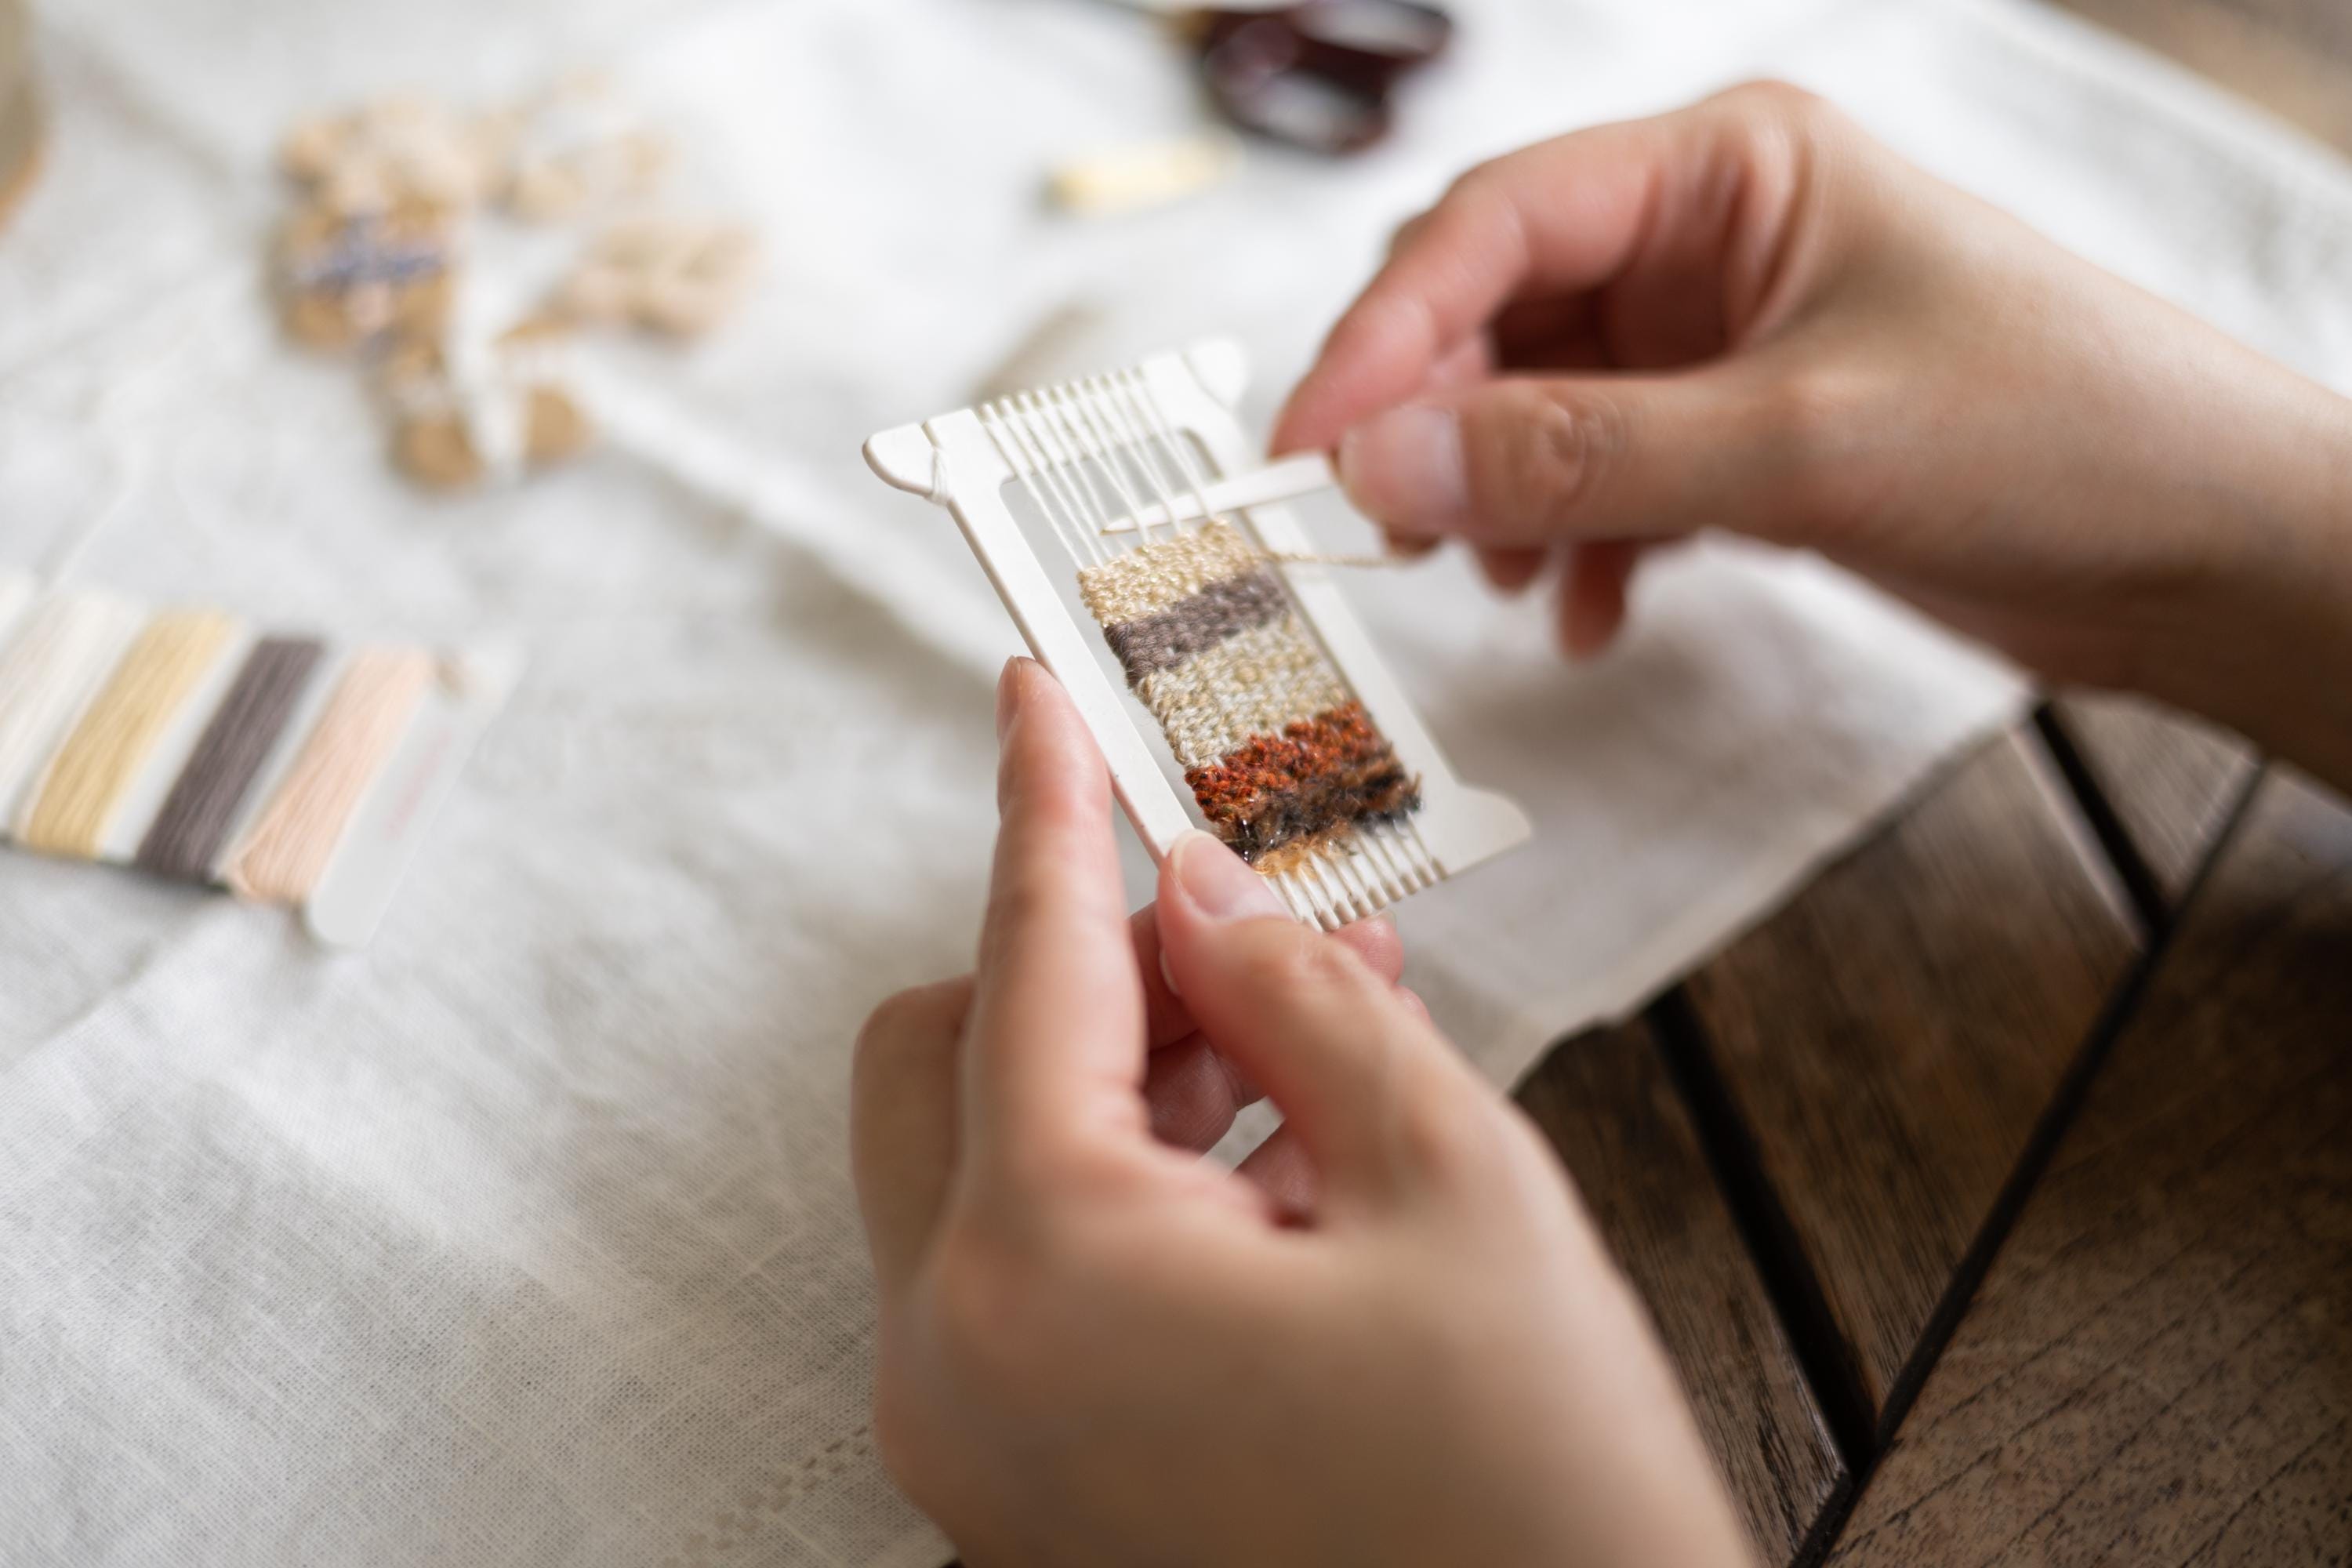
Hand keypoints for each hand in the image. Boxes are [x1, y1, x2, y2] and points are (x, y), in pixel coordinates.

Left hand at [851, 657, 1752, 1567]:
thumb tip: (1200, 890)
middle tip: (1243, 929)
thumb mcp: (1448, 1185)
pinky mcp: (1018, 1489)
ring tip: (1314, 1041)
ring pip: (984, 1163)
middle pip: (950, 1056)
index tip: (1037, 690)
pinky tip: (1284, 1161)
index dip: (1046, 798)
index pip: (1024, 960)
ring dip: (1128, 1073)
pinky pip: (1025, 1274)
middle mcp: (955, 1360)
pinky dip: (1127, 1188)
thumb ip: (1297, 997)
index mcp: (1040, 1266)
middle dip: (1090, 965)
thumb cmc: (1537, 1498)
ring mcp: (970, 1441)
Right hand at [1276, 82, 2351, 790]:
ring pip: (1533, 406)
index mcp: (1728, 167)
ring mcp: (1717, 340)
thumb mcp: (1799, 443)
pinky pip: (1599, 479)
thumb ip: (1580, 454)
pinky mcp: (1736, 434)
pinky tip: (1593, 617)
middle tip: (1386, 534)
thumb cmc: (2059, 436)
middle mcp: (1708, 238)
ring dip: (1497, 498)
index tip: (1306, 452)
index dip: (1381, 335)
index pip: (1493, 224)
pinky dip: (1574, 547)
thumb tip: (1381, 462)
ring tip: (1506, 585)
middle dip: (1432, 424)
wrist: (2208, 551)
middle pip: (1494, 312)